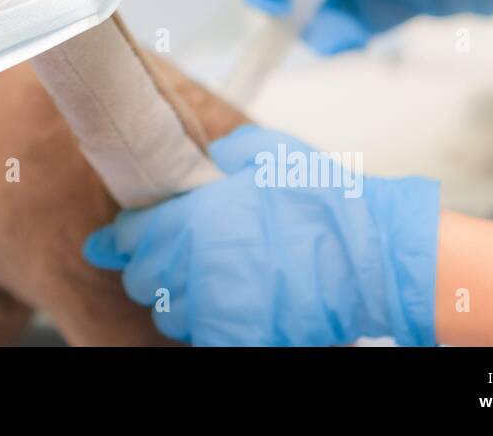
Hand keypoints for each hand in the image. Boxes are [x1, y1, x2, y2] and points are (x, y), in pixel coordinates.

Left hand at [83, 126, 439, 346]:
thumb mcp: (265, 153)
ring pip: (169, 314)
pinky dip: (209, 327)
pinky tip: (229, 308)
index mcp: (193, 218)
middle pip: (142, 278)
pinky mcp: (240, 338)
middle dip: (153, 267)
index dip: (125, 236)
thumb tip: (205, 162)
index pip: (130, 235)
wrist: (375, 256)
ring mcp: (216, 308)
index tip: (117, 240)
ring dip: (180, 300)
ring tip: (211, 282)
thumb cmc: (327, 203)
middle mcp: (195, 265)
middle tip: (177, 257)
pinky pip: (202, 338)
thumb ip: (221, 157)